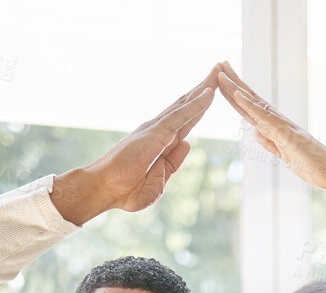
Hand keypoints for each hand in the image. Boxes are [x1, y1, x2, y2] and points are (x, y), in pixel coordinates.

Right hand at [51, 69, 218, 222]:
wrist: (105, 189)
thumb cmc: (126, 190)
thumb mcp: (159, 180)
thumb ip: (174, 162)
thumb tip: (187, 144)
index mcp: (162, 143)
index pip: (186, 120)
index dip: (200, 106)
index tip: (213, 92)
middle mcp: (160, 131)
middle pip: (187, 105)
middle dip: (204, 87)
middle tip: (220, 68)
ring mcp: (157, 130)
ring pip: (186, 104)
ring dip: (204, 87)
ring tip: (219, 69)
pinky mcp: (156, 133)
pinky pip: (181, 116)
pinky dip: (196, 104)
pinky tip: (209, 92)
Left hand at [214, 60, 325, 196]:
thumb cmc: (311, 165)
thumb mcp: (283, 155)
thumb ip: (269, 142)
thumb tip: (255, 130)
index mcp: (274, 127)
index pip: (251, 108)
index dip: (236, 94)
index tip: (223, 79)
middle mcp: (277, 121)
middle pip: (250, 99)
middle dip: (233, 82)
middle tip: (218, 63)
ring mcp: (281, 125)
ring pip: (254, 103)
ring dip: (236, 88)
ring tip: (221, 72)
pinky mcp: (285, 134)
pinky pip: (264, 118)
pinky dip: (250, 105)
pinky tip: (237, 95)